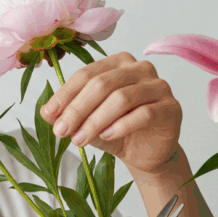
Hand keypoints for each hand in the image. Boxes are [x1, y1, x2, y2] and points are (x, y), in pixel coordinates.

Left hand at [39, 51, 181, 177]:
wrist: (147, 153)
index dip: (65, 94)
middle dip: (78, 109)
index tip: (49, 114)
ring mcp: (159, 86)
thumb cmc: (118, 131)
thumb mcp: (88, 123)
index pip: (86, 74)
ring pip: (121, 98)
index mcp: (117, 63)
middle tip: (61, 131)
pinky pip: (144, 113)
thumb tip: (45, 112)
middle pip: (102, 84)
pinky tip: (107, 136)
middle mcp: (140, 68)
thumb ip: (70, 114)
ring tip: (79, 140)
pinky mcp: (171, 107)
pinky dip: (121, 125)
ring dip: (95, 121)